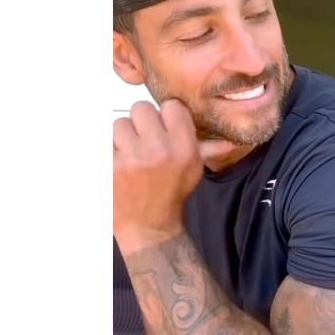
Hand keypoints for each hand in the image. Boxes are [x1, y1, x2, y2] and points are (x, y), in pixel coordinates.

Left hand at [113, 100, 203, 251]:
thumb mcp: (194, 171)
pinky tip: (116, 166)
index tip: (162, 128)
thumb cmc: (171, 195)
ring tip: (128, 155)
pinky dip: (107, 152)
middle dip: (140, 124)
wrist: (148, 227)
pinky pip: (103, 142)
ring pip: (119, 123)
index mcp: (184, 147)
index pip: (170, 106)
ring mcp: (131, 158)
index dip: (164, 116)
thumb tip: (231, 140)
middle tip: (142, 142)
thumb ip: (208, 149)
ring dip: (121, 137)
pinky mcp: (108, 166)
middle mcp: (159, 149)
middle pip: (141, 109)